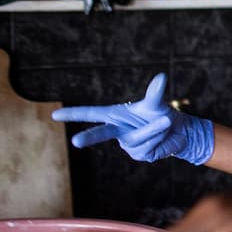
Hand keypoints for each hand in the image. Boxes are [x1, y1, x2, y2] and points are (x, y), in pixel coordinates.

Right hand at [52, 73, 214, 164]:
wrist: (178, 132)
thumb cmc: (160, 114)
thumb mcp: (156, 104)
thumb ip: (154, 94)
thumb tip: (161, 77)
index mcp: (115, 115)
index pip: (90, 114)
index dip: (73, 114)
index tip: (54, 115)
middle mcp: (118, 130)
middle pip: (100, 133)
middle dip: (89, 137)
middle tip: (75, 142)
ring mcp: (127, 144)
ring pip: (137, 137)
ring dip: (154, 129)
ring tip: (164, 124)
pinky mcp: (139, 154)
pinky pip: (147, 146)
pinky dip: (158, 138)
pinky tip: (161, 138)